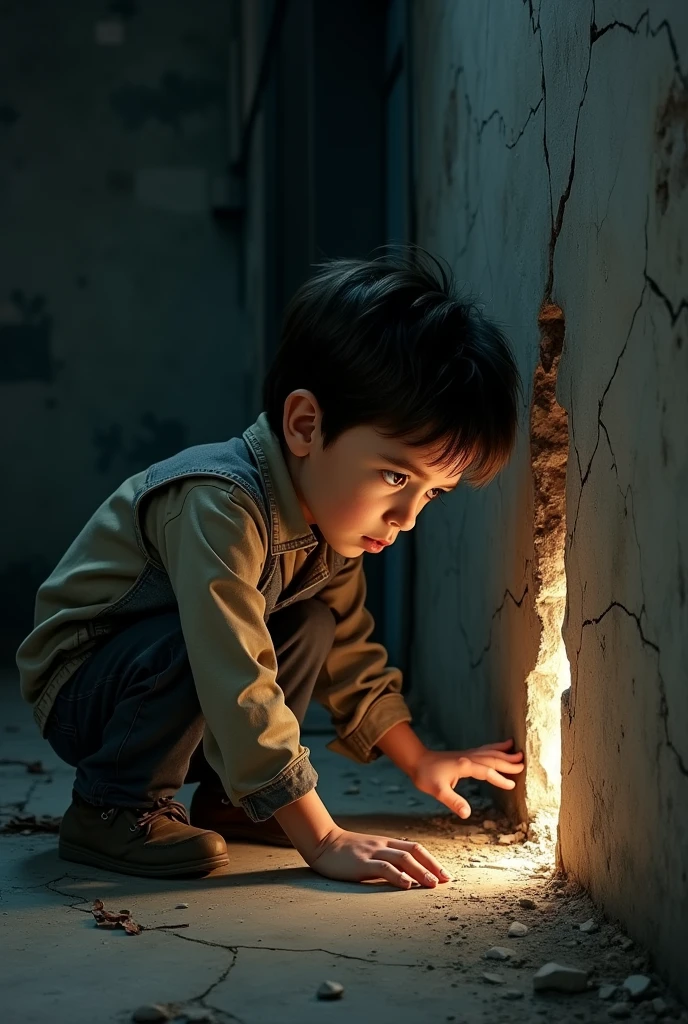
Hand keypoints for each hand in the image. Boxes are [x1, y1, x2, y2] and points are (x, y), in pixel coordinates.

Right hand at [308, 826, 450, 889]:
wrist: (323, 843)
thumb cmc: (346, 852)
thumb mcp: (370, 854)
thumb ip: (386, 861)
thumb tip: (405, 876)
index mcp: (386, 843)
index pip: (415, 849)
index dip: (432, 861)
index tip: (444, 875)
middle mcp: (383, 845)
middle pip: (414, 852)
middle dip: (432, 866)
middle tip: (446, 881)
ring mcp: (372, 853)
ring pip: (403, 859)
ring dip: (420, 872)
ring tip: (433, 884)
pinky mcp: (361, 862)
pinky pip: (383, 867)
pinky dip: (397, 875)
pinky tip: (406, 885)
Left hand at [412, 739, 523, 817]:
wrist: (416, 760)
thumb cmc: (426, 775)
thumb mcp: (437, 791)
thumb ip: (453, 801)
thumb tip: (466, 814)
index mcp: (464, 765)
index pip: (486, 771)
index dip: (499, 778)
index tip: (512, 785)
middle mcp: (468, 757)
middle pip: (491, 759)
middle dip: (507, 762)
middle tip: (523, 764)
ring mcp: (467, 755)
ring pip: (489, 752)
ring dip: (504, 753)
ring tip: (518, 752)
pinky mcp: (466, 755)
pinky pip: (484, 750)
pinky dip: (495, 749)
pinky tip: (501, 748)